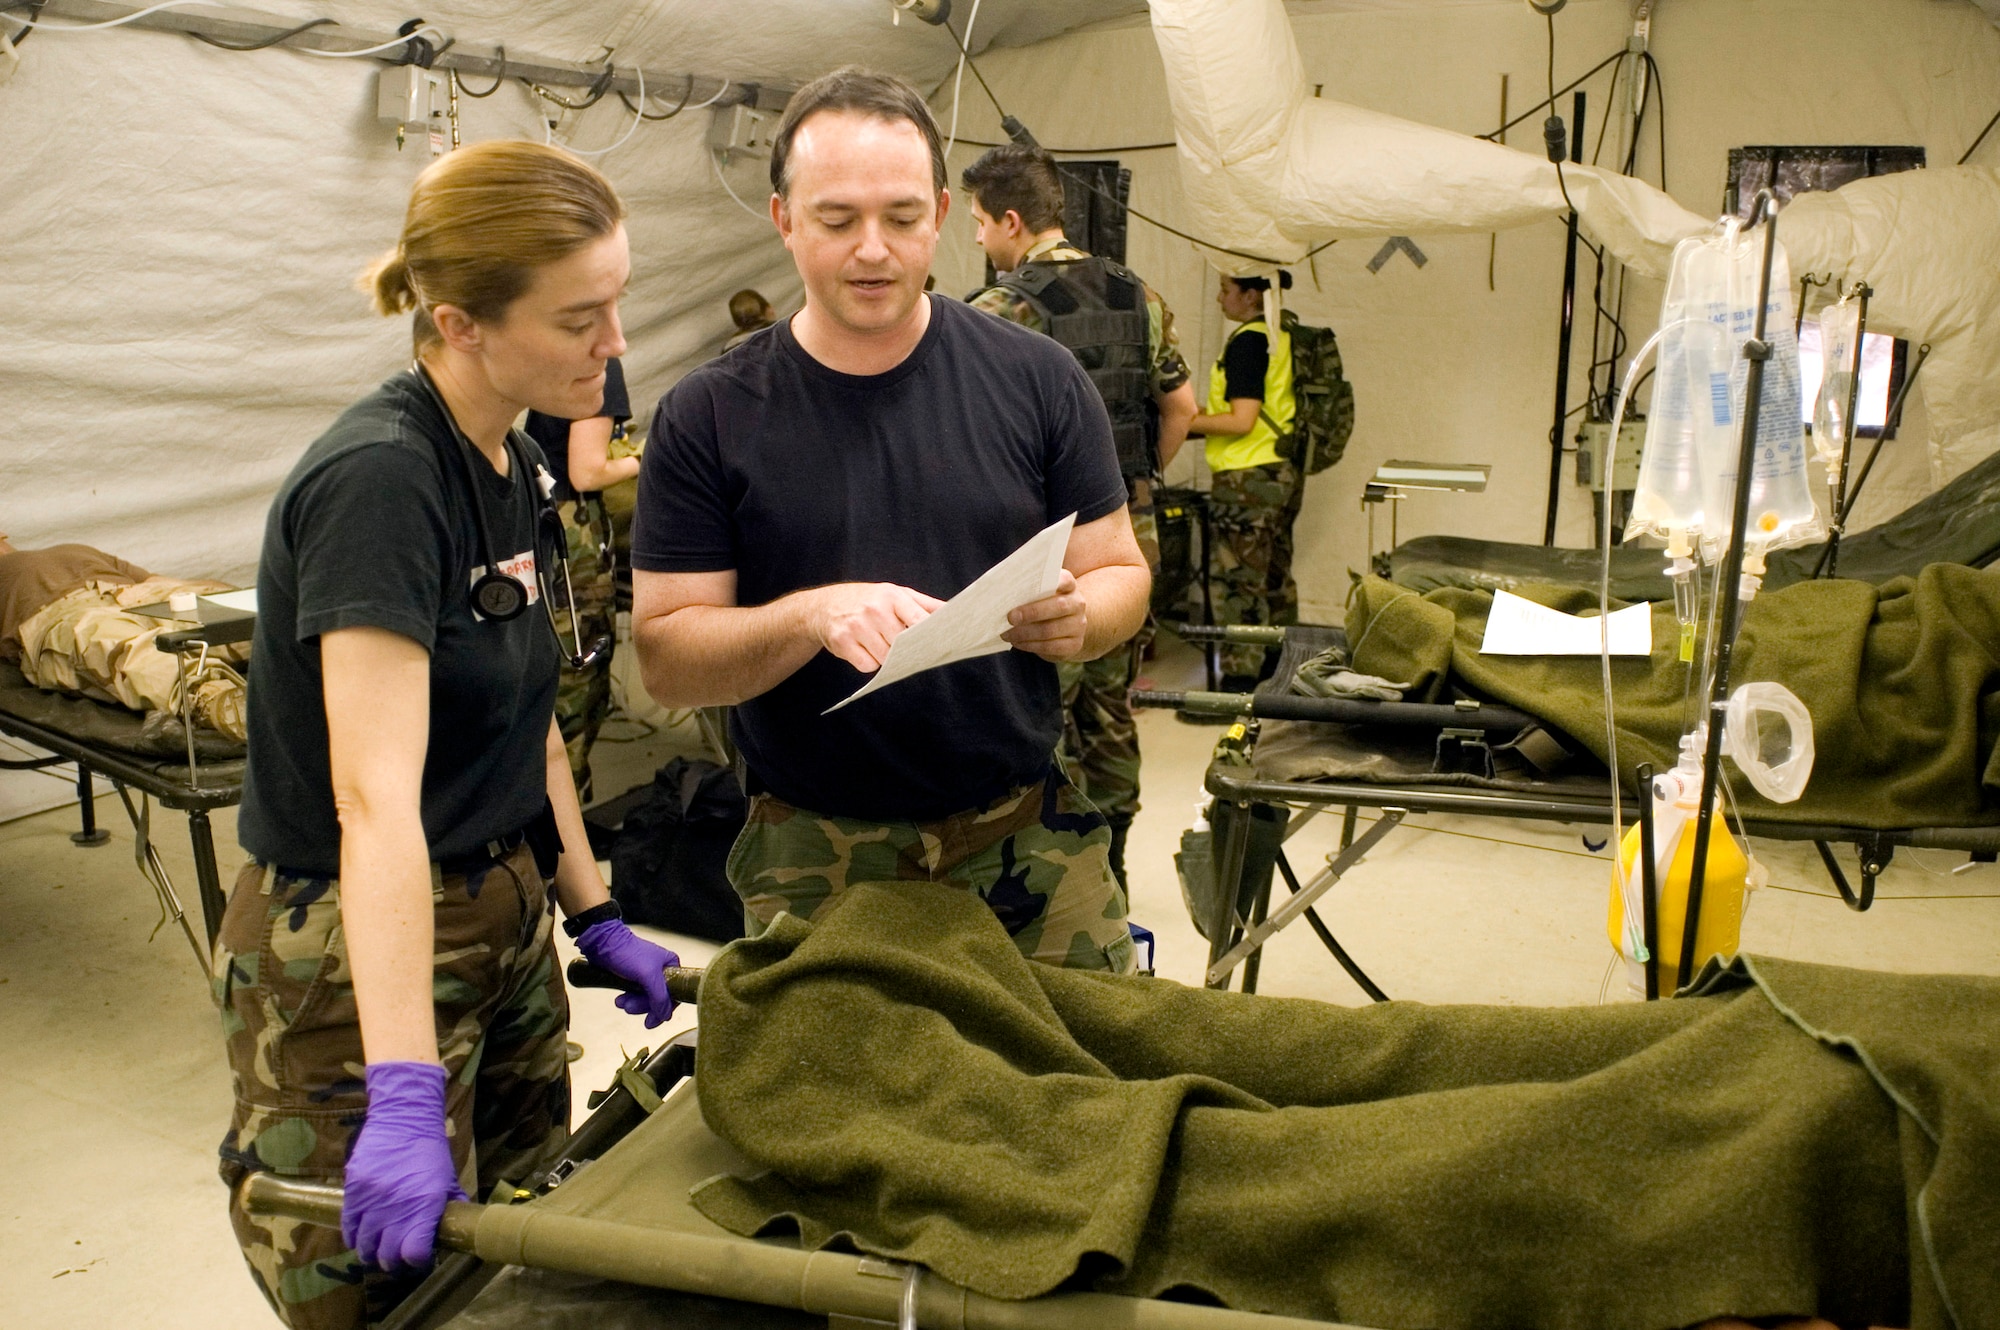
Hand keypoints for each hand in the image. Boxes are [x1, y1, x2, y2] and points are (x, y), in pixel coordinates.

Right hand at [342, 1062, 464, 1269]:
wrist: (402, 1118)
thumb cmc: (430, 1149)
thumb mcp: (447, 1178)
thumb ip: (450, 1205)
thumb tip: (455, 1229)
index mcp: (425, 1205)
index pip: (414, 1254)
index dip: (417, 1261)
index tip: (419, 1257)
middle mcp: (397, 1207)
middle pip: (387, 1256)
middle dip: (393, 1262)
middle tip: (397, 1256)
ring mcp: (372, 1201)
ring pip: (365, 1246)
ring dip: (372, 1252)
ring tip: (378, 1247)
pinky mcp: (353, 1192)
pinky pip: (348, 1228)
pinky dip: (353, 1237)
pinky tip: (361, 1236)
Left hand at [576, 918, 679, 1026]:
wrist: (603, 943)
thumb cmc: (627, 953)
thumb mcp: (648, 975)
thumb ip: (659, 996)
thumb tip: (665, 1015)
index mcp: (671, 966)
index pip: (675, 994)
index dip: (664, 1008)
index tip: (653, 1019)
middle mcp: (661, 971)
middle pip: (658, 999)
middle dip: (642, 1006)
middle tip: (630, 1007)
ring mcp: (647, 975)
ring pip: (645, 999)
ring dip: (633, 1004)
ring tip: (621, 1001)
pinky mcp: (633, 978)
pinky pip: (634, 995)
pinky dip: (627, 999)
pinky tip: (619, 998)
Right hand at [807, 582, 944, 673]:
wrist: (823, 606)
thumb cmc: (867, 600)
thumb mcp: (896, 593)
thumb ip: (925, 605)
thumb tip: (952, 613)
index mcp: (892, 596)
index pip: (919, 619)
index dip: (929, 635)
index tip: (939, 644)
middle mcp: (874, 610)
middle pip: (903, 644)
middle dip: (905, 648)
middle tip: (901, 644)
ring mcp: (857, 627)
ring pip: (886, 658)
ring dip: (886, 656)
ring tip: (877, 641)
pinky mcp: (842, 643)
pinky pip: (868, 666)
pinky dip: (869, 662)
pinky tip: (864, 649)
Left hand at [1003, 570, 1087, 661]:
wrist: (1065, 626)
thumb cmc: (1044, 604)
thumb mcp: (1040, 594)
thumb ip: (1028, 590)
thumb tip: (1004, 592)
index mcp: (1069, 586)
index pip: (1066, 580)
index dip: (1056, 581)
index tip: (1037, 584)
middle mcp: (1077, 604)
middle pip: (1058, 606)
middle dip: (1032, 612)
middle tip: (1010, 617)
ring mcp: (1078, 625)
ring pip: (1050, 630)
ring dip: (1025, 633)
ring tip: (1006, 634)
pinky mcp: (1074, 645)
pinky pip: (1050, 647)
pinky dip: (1030, 645)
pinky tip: (1017, 642)